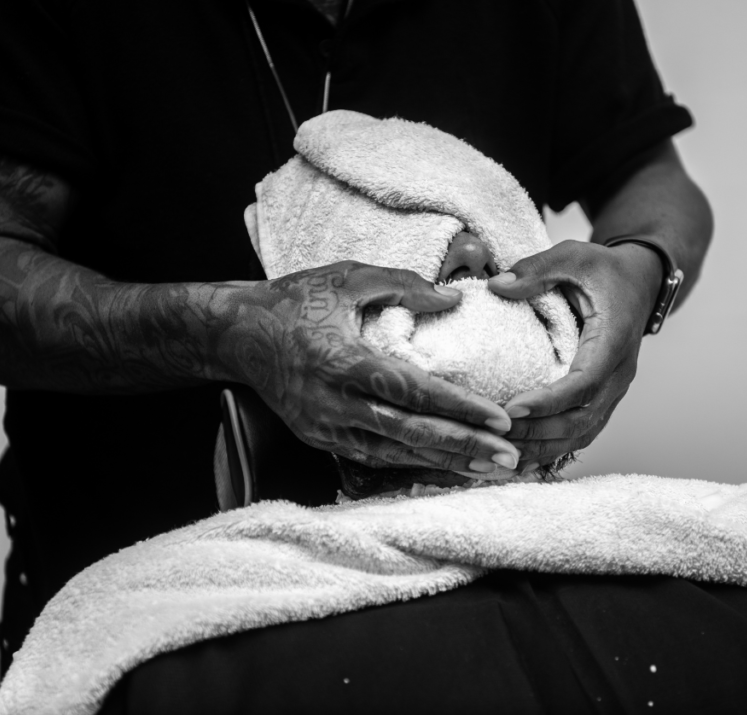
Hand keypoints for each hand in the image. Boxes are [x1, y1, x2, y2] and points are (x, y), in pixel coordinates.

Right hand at [222, 261, 518, 473]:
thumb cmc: (295, 299)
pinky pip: (374, 458)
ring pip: (393, 454)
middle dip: (462, 447)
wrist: (236, 335)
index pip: (410, 390)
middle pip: (408, 432)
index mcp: (340, 360)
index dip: (457, 407)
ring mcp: (324, 427)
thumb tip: (452, 299)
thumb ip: (402, 285)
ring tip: (489, 469)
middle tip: (510, 457)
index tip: (499, 419)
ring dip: (444, 463)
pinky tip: (445, 467)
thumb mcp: (347, 277)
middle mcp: (332, 402)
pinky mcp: (320, 439)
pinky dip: (412, 464)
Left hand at [487, 240, 661, 466]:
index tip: (511, 409)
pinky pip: (579, 434)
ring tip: (499, 456)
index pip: (583, 383)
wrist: (639, 283)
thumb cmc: (604, 270)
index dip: (548, 401)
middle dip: (536, 433)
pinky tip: (519, 460)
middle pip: (580, 420)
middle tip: (492, 436)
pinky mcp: (602, 400)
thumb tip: (497, 285)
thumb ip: (537, 269)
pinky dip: (551, 450)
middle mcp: (618, 375)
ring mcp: (613, 392)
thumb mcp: (574, 256)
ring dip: (541, 449)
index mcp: (613, 341)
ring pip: (580, 435)